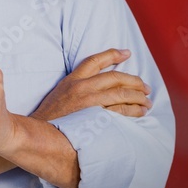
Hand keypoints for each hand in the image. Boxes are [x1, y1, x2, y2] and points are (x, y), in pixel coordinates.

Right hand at [32, 48, 151, 121]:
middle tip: (146, 87)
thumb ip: (75, 87)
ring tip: (147, 102)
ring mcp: (89, 103)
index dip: (113, 54)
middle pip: (115, 77)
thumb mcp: (60, 94)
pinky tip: (140, 113)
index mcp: (72, 80)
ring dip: (138, 97)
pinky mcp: (95, 118)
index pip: (94, 61)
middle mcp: (82, 88)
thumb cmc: (50, 117)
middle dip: (134, 81)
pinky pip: (120, 111)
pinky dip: (133, 110)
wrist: (40, 134)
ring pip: (121, 93)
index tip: (127, 53)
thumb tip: (97, 86)